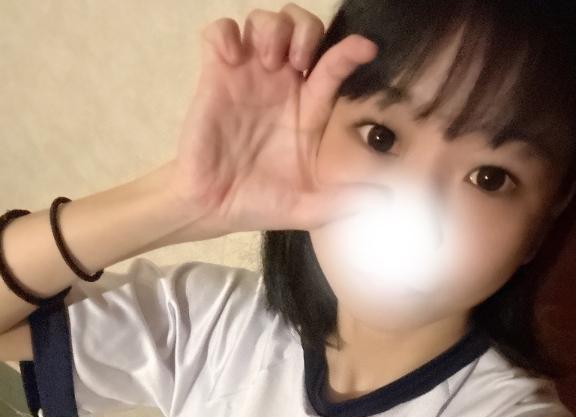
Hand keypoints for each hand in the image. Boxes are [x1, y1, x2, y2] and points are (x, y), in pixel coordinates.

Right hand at [171, 3, 378, 235]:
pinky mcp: (215, 76)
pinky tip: (232, 58)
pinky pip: (218, 33)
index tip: (365, 49)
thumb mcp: (308, 207)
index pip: (333, 65)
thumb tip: (387, 201)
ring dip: (270, 28)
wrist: (213, 208)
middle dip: (304, 29)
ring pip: (263, 21)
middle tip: (298, 60)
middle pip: (300, 26)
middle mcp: (280, 86)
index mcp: (308, 109)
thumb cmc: (260, 203)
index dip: (351, 51)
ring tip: (269, 62)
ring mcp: (247, 78)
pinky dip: (226, 34)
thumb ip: (345, 201)